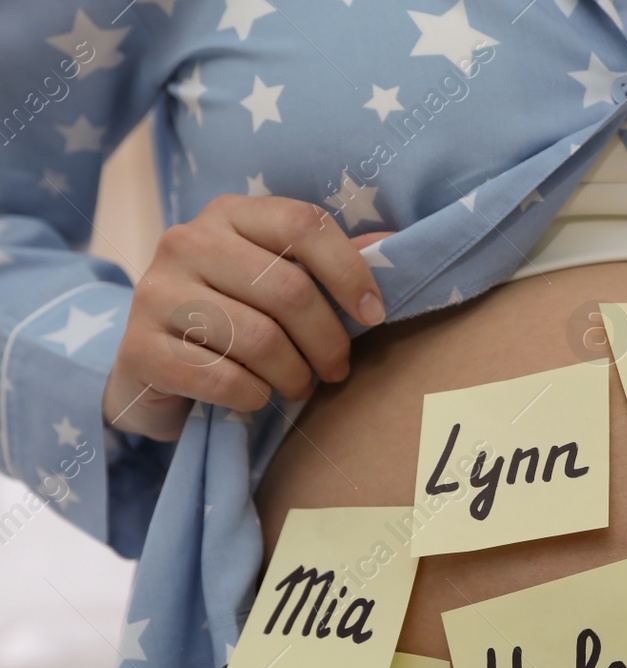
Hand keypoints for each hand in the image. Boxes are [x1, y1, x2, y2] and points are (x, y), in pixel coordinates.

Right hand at [102, 194, 390, 441]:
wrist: (152, 369)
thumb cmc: (234, 322)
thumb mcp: (279, 283)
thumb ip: (330, 263)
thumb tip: (392, 246)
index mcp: (229, 215)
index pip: (304, 224)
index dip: (350, 272)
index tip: (373, 316)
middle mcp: (186, 241)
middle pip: (289, 290)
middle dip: (328, 342)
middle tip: (336, 370)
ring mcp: (155, 292)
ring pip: (260, 340)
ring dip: (294, 375)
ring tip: (297, 385)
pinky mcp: (139, 348)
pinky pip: (226, 379)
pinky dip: (255, 398)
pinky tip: (255, 397)